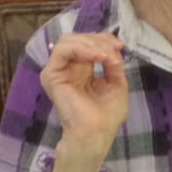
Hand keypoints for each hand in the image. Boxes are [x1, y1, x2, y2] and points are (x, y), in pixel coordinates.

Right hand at [40, 32, 127, 171]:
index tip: (119, 46)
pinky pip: (62, 50)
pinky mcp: (52, 75)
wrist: (96, 132)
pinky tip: (97, 57)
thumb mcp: (117, 83)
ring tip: (105, 55)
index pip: (87, 43)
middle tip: (113, 51)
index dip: (103, 39)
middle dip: (98, 40)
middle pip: (78, 39)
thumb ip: (113, 63)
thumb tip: (113, 48)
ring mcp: (58, 71)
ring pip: (68, 41)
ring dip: (90, 44)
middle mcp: (68, 68)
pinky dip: (81, 48)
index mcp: (82, 69)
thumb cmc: (107, 115)